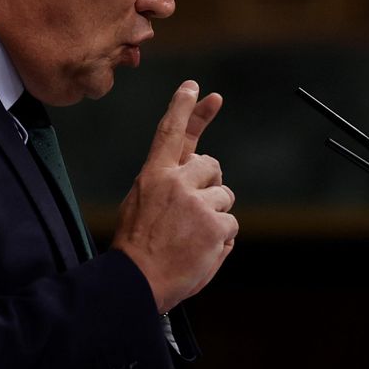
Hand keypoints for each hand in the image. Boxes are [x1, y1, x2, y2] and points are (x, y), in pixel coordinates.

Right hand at [111, 80, 237, 312]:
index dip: (184, 107)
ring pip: (225, 196)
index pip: (171, 131)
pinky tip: (200, 249)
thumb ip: (165, 180)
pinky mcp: (216, 225)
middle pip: (211, 164)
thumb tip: (194, 166)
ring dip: (215, 215)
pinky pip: (231, 224)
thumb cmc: (138, 244)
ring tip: (191, 236)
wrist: (136, 280)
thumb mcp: (140, 201)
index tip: (196, 88)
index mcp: (154, 174)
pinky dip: (221, 239)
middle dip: (210, 184)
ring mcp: (198, 202)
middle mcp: (177, 182)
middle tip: (193, 210)